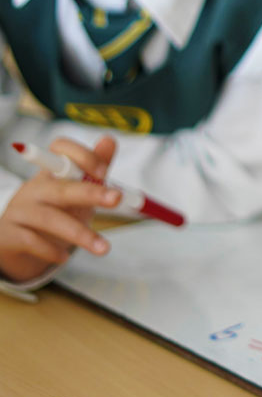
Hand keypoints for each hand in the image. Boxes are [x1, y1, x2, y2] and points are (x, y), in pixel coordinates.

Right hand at [0, 135, 119, 282]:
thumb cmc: (54, 206)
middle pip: (62, 188)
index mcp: (52, 171)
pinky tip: (64, 257)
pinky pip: (32, 242)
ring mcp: (20, 210)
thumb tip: (109, 139)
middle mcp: (34, 187)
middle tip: (116, 199)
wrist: (15, 236)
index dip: (82, 155)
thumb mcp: (75, 187)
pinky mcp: (9, 234)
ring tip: (103, 248)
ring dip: (80, 234)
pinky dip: (51, 250)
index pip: (60, 149)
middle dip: (91, 193)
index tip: (104, 171)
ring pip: (50, 219)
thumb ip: (93, 166)